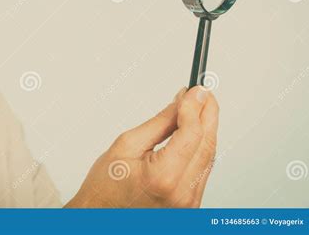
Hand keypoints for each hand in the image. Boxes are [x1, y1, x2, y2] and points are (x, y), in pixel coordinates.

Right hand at [65, 86, 218, 207]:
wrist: (100, 217)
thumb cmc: (105, 188)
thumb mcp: (127, 145)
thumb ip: (159, 123)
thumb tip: (180, 103)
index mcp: (163, 177)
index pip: (192, 134)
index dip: (195, 107)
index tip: (196, 90)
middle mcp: (182, 194)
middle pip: (207, 144)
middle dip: (208, 114)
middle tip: (204, 93)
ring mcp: (188, 203)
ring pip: (208, 157)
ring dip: (207, 130)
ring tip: (200, 107)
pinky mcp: (189, 205)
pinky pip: (203, 170)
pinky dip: (201, 148)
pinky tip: (196, 133)